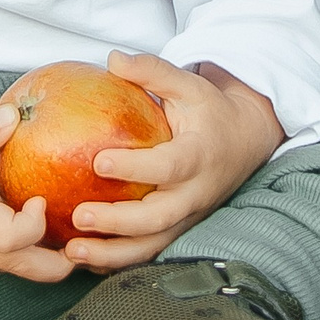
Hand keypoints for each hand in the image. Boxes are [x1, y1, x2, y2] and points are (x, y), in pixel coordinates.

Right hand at [0, 109, 76, 282]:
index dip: (39, 227)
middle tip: (84, 244)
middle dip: (60, 264)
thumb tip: (16, 117)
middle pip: (25, 271)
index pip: (15, 240)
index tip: (41, 198)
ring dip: (35, 260)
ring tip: (58, 236)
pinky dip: (8, 256)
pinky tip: (14, 234)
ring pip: (6, 271)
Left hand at [60, 53, 284, 273]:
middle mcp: (196, 193)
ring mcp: (188, 216)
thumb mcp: (189, 85)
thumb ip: (153, 71)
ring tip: (74, 251)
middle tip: (80, 215)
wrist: (245, 142)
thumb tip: (112, 58)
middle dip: (119, 223)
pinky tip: (82, 261)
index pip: (169, 166)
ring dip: (114, 254)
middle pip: (159, 218)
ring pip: (153, 245)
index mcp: (200, 155)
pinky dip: (117, 261)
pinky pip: (148, 251)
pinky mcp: (178, 229)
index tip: (98, 162)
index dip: (136, 168)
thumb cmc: (209, 111)